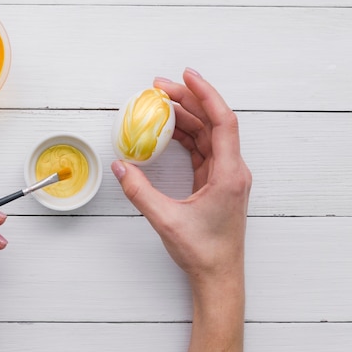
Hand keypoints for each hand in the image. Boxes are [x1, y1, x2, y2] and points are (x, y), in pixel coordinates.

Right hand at [112, 68, 250, 351]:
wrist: (218, 275)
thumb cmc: (201, 251)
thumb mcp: (165, 219)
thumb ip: (139, 191)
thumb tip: (120, 165)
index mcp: (228, 174)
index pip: (222, 122)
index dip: (205, 94)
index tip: (187, 76)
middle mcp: (231, 170)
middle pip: (212, 123)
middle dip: (187, 101)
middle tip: (160, 88)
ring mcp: (225, 175)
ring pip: (207, 135)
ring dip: (185, 117)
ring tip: (160, 103)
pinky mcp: (216, 182)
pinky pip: (202, 149)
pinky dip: (185, 136)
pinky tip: (168, 130)